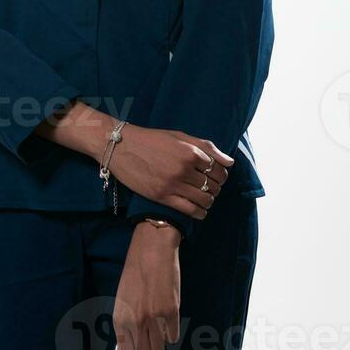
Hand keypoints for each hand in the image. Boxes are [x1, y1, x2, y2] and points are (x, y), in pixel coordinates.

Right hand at [109, 125, 232, 220]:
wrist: (119, 146)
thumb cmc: (150, 139)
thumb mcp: (178, 136)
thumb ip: (206, 147)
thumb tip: (230, 161)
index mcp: (190, 152)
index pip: (219, 170)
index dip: (221, 175)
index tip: (215, 177)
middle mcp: (184, 169)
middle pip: (214, 186)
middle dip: (215, 187)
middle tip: (208, 187)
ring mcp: (173, 184)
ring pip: (205, 199)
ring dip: (209, 201)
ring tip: (203, 198)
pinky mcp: (161, 196)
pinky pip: (190, 210)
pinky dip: (200, 213)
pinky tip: (199, 210)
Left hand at [112, 221, 181, 349]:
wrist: (151, 251)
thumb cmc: (134, 275)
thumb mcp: (122, 300)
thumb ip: (123, 325)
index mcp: (120, 318)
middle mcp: (136, 321)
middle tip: (147, 342)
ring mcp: (155, 318)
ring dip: (159, 342)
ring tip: (156, 326)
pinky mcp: (172, 313)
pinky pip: (173, 338)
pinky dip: (169, 332)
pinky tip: (165, 318)